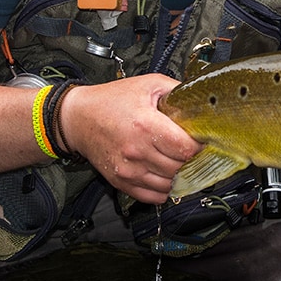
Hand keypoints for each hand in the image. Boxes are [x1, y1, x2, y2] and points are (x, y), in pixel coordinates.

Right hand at [60, 74, 201, 203]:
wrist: (78, 118)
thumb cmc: (112, 100)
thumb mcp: (149, 84)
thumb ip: (178, 91)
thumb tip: (202, 100)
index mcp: (146, 126)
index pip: (186, 148)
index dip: (199, 145)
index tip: (202, 139)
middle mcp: (137, 152)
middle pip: (180, 168)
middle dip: (191, 160)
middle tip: (193, 150)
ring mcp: (128, 170)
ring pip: (169, 185)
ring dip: (179, 175)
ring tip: (179, 160)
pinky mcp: (121, 182)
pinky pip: (153, 196)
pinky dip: (164, 189)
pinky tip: (166, 174)